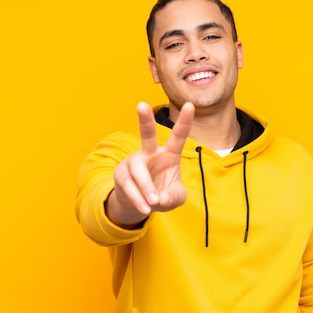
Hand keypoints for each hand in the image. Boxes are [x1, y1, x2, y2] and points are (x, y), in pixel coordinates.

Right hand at [106, 102, 194, 227]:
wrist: (140, 206)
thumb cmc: (162, 196)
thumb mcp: (175, 199)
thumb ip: (174, 197)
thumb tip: (160, 198)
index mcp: (169, 154)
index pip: (178, 136)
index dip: (185, 121)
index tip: (191, 105)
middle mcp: (150, 153)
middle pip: (147, 134)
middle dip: (145, 119)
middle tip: (141, 105)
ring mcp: (134, 162)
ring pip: (138, 170)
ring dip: (146, 187)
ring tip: (152, 202)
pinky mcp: (121, 173)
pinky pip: (128, 184)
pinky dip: (137, 197)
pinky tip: (144, 207)